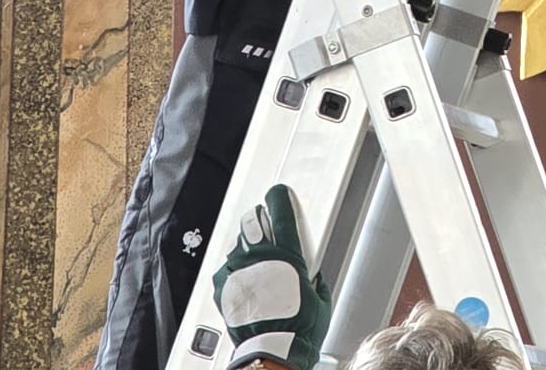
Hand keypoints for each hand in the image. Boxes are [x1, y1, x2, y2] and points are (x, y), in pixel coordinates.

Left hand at [214, 184, 331, 369]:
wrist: (273, 352)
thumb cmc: (300, 329)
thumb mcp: (320, 298)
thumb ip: (315, 279)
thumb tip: (313, 277)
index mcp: (288, 256)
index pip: (281, 213)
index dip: (279, 198)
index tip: (278, 193)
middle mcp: (261, 258)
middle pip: (253, 221)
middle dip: (258, 217)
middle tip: (263, 221)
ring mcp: (240, 272)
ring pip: (238, 244)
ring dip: (246, 246)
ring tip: (252, 257)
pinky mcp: (225, 288)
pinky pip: (226, 269)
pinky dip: (233, 271)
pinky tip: (241, 280)